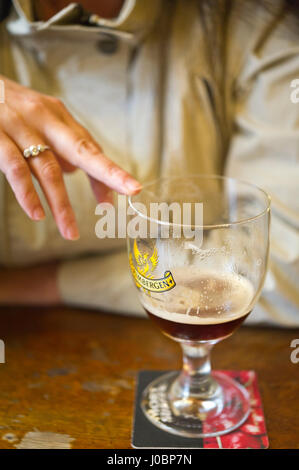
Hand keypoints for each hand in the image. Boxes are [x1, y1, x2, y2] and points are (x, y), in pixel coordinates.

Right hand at [0, 76, 140, 239]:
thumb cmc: (7, 108)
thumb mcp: (37, 119)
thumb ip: (58, 144)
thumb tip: (77, 171)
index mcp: (57, 116)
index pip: (89, 146)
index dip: (108, 172)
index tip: (129, 191)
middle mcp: (43, 119)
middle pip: (81, 148)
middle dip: (108, 172)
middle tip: (130, 191)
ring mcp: (19, 127)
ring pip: (47, 169)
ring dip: (61, 204)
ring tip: (71, 232)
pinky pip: (15, 169)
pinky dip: (27, 194)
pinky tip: (37, 214)